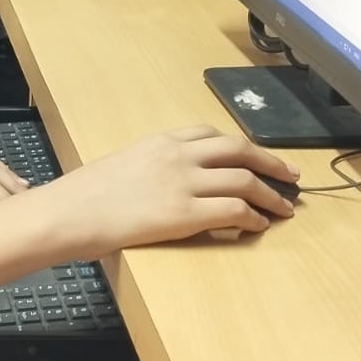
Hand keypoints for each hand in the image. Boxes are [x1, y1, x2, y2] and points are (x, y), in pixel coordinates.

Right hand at [45, 126, 299, 254]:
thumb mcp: (122, 166)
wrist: (70, 212)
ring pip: (244, 180)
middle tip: (291, 174)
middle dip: (270, 161)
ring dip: (270, 194)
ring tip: (285, 208)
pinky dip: (253, 218)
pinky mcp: (186, 214)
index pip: (210, 134)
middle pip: (238, 149)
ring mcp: (183, 183)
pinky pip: (234, 211)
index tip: (255, 156)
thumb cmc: (85, 195)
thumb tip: (168, 184)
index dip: (240, 146)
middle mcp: (177, 155)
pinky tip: (259, 226)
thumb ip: (151, 168)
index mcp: (160, 141)